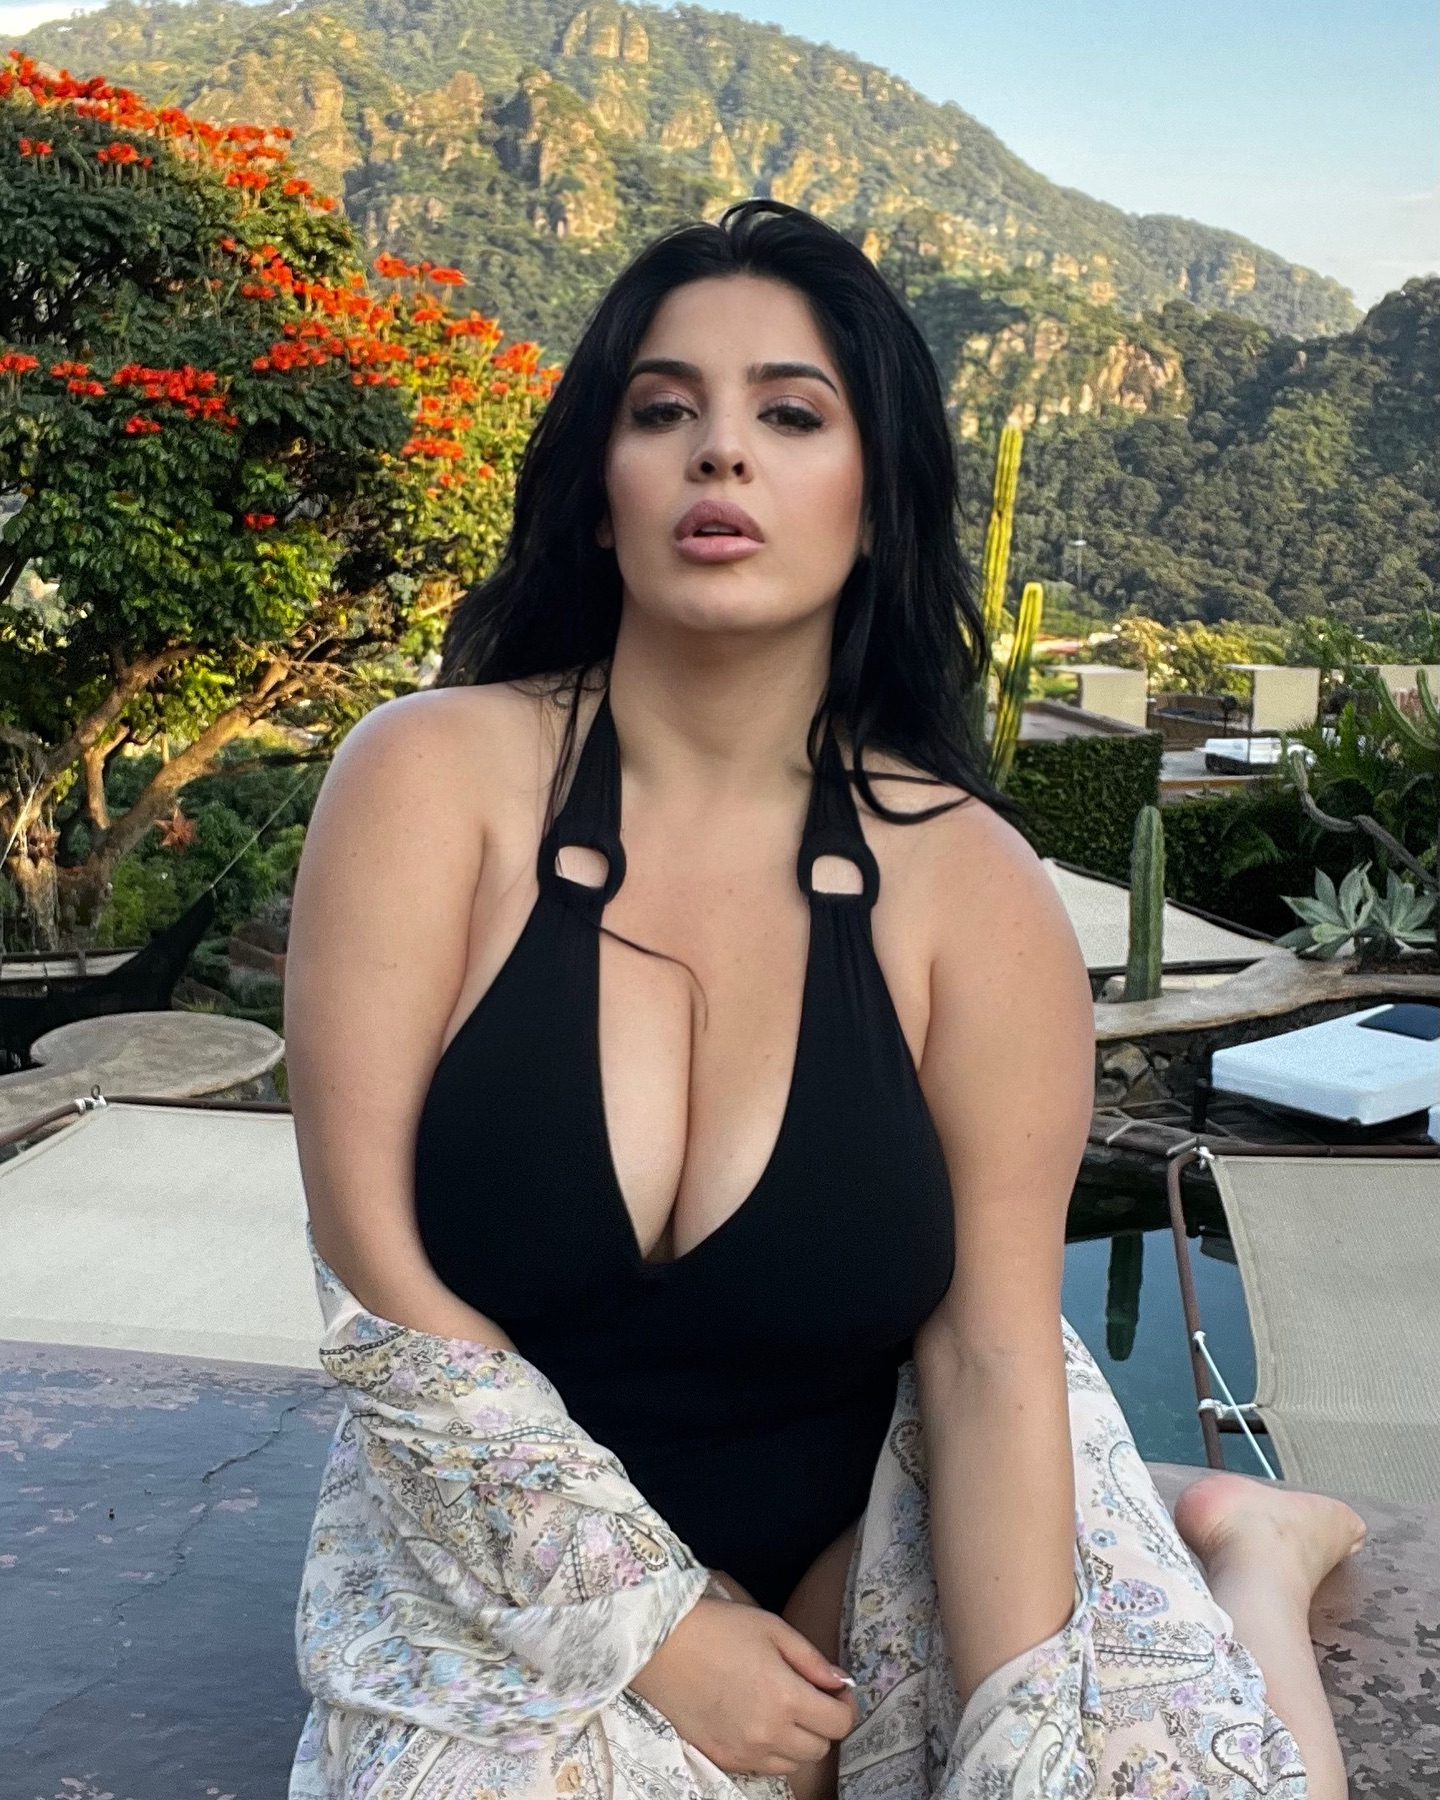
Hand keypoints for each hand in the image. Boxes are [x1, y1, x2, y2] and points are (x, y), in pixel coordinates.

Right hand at [629, 1595, 855, 1775]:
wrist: (659, 1645)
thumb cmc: (717, 1627)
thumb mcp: (772, 1627)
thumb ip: (812, 1659)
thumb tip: (840, 1682)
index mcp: (785, 1697)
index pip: (839, 1723)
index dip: (845, 1705)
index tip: (836, 1689)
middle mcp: (768, 1733)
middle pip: (820, 1748)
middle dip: (822, 1722)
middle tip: (809, 1695)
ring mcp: (744, 1752)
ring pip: (793, 1763)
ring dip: (798, 1740)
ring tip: (781, 1708)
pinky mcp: (722, 1759)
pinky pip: (763, 1768)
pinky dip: (770, 1750)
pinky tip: (757, 1720)